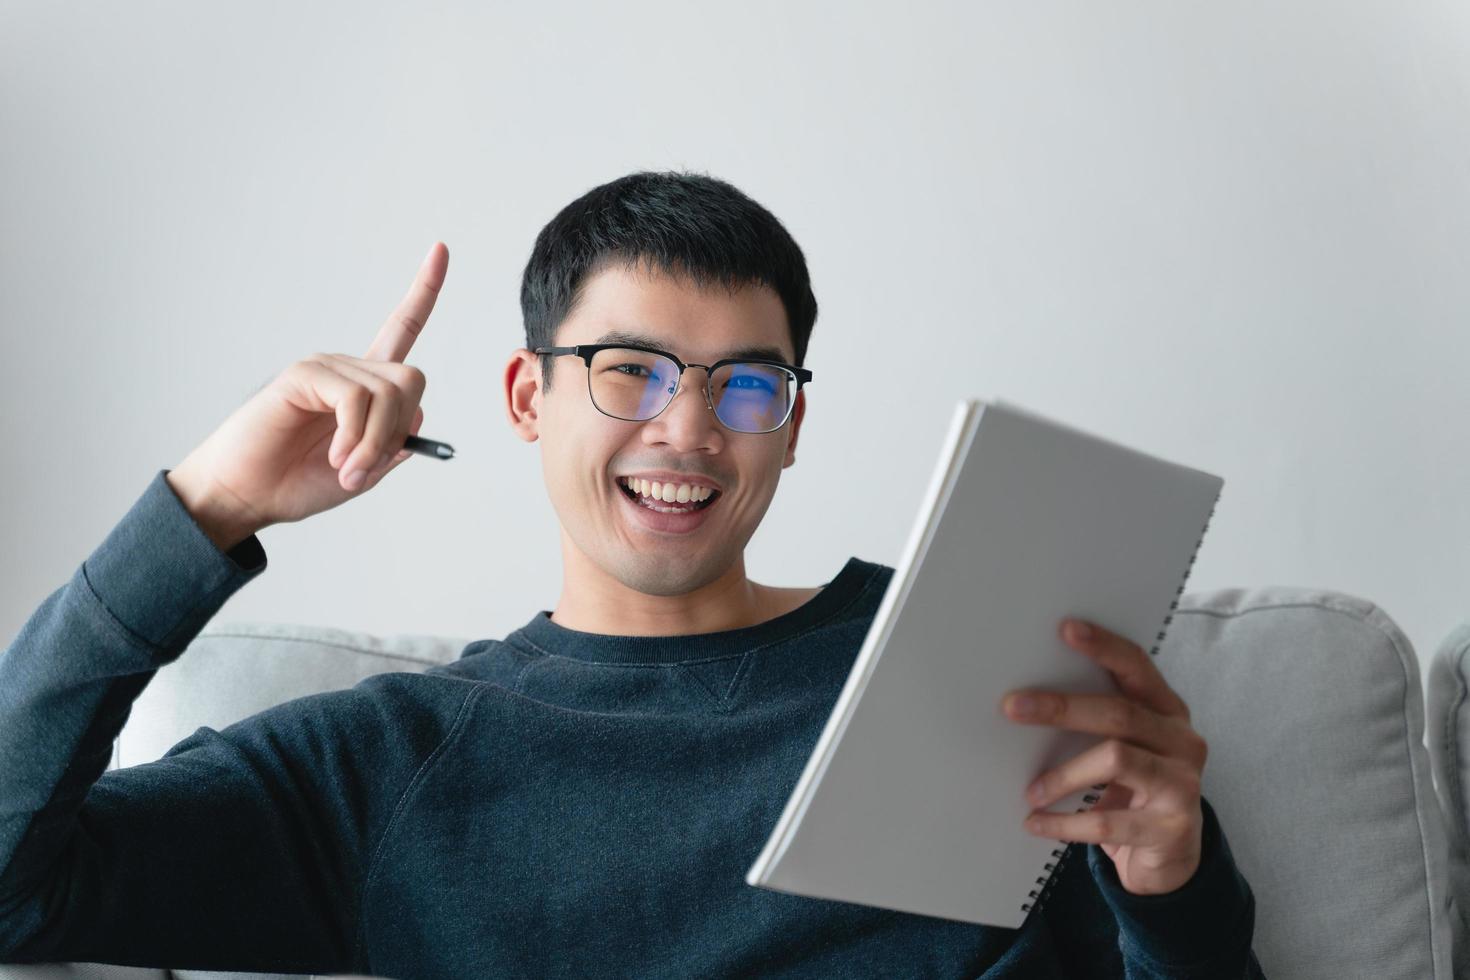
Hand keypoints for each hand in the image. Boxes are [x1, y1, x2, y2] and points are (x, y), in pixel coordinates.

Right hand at [168, 242, 448, 546]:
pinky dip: (357, 435)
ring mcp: (325, 368)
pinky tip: (337, 458)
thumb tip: (417, 420)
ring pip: (388, 393)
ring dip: (376, 442)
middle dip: (399, 429)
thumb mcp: (363, 472)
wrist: (247, 496)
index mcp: (366, 387)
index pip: (402, 329)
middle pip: (411, 377)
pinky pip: (355, 398)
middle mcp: (347, 369)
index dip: (424, 291)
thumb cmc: (297, 482)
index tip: (441, 247)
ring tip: (348, 470)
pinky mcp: (303, 374)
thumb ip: (393, 447)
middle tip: (367, 467)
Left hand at [1000, 619, 1206, 895]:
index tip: (1065, 629)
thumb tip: (1025, 700)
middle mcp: (1182, 741)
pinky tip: (1036, 822)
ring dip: (1063, 774)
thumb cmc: (1134, 791)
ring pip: (1116, 760)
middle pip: (1120, 713)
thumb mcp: (1124, 750)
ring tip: (1030, 790)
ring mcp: (1182, 784)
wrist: (1171, 859)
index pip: (1138, 667)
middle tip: (1012, 707)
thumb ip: (1097, 723)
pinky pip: (1107, 821)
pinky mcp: (1170, 828)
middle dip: (1062, 707)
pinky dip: (1064, 822)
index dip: (1104, 647)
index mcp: (1168, 712)